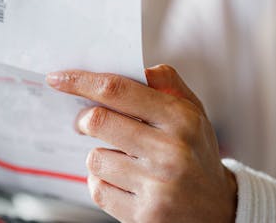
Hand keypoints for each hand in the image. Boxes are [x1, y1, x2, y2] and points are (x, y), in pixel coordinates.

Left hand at [46, 65, 235, 222]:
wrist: (218, 210)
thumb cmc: (197, 153)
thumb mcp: (194, 113)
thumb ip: (167, 84)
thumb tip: (138, 67)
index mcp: (180, 119)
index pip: (117, 90)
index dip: (81, 81)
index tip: (57, 79)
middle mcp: (169, 151)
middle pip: (98, 121)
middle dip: (83, 119)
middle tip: (86, 121)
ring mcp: (156, 186)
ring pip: (95, 158)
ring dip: (100, 155)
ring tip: (123, 159)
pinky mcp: (143, 215)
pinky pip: (97, 189)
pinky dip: (102, 182)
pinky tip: (123, 182)